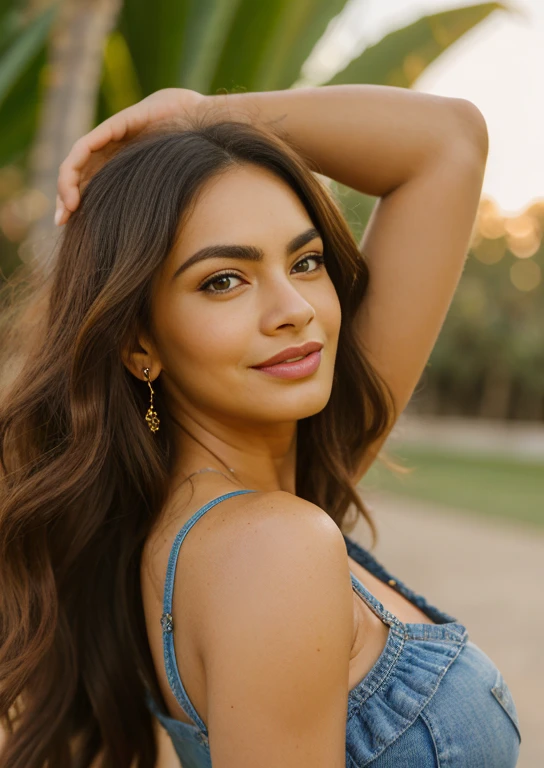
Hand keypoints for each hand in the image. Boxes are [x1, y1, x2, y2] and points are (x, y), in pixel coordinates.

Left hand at [54, 87, 205, 225]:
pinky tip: (71, 187)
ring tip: (68, 209)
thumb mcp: (161, 184)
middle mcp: (108, 154)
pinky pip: (83, 147)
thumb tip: (147, 245)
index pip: (88, 187)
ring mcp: (107, 140)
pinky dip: (74, 167)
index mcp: (117, 168)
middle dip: (65, 200)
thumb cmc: (183, 151)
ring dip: (65, 186)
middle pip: (77, 178)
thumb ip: (147, 203)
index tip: (69, 228)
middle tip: (62, 223)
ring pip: (74, 163)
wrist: (192, 117)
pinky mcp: (110, 128)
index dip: (77, 206)